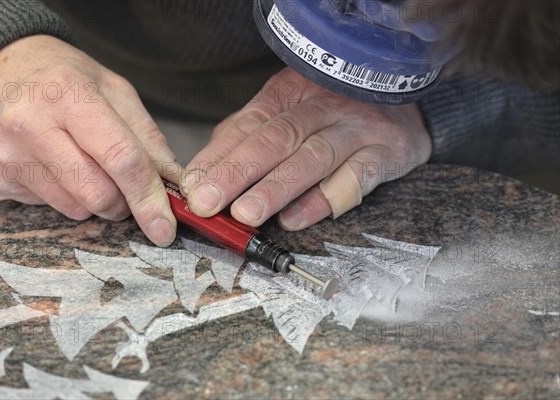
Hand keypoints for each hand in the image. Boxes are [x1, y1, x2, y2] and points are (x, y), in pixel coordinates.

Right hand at [0, 35, 180, 245]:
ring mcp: (8, 154)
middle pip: (99, 194)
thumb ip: (148, 138)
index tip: (165, 227)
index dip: (148, 197)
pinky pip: (54, 209)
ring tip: (86, 163)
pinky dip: (70, 196)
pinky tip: (58, 166)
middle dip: (125, 200)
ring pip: (78, 209)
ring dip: (97, 199)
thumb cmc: (64, 79)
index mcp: (68, 93)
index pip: (120, 158)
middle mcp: (30, 124)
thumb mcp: (115, 91)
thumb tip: (175, 185)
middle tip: (124, 181)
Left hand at [181, 67, 431, 229]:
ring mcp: (355, 129)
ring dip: (276, 189)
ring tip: (245, 214)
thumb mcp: (288, 109)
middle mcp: (322, 108)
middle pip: (275, 139)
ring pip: (311, 158)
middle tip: (207, 202)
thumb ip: (249, 135)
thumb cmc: (334, 111)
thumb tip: (204, 169)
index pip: (249, 125)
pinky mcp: (385, 153)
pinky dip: (324, 199)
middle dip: (237, 173)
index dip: (219, 156)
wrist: (399, 97)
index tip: (192, 186)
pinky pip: (355, 178)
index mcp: (291, 94)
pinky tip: (296, 219)